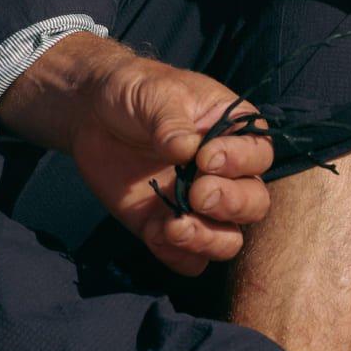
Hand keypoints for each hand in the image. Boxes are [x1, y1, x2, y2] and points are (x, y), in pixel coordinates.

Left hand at [0, 35, 274, 276]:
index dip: (239, 162)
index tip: (204, 158)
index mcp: (232, 132)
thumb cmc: (134, 91)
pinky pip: (188, 259)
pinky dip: (177, 255)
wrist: (92, 113)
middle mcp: (225, 173)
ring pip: (228, 239)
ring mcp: (197, 204)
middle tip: (197, 193)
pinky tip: (154, 233)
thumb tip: (187, 150)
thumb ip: (171, 122)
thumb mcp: (154, 94)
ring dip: (208, 239)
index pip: (258, 155)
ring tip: (174, 226)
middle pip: (254, 203)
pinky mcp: (167, 227)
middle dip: (231, 204)